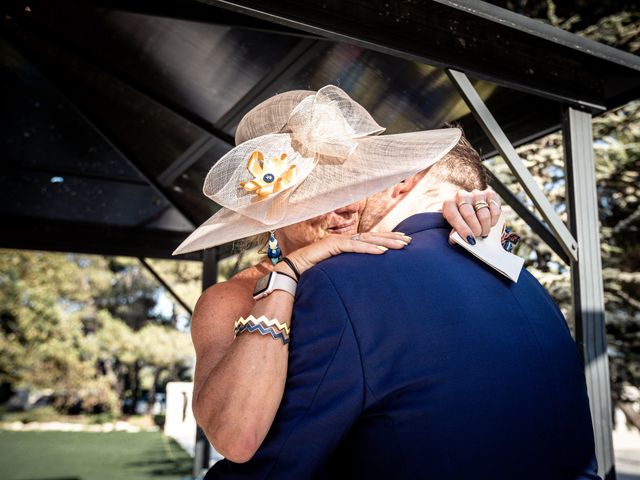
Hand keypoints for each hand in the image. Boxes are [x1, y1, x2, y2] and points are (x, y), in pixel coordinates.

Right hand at [278, 232, 411, 275]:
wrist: (290, 273)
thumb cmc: (311, 275)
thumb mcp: (336, 273)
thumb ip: (349, 272)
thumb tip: (364, 281)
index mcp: (345, 245)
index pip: (370, 239)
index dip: (387, 239)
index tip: (404, 241)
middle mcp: (343, 240)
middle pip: (372, 237)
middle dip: (392, 238)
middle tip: (410, 241)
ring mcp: (337, 241)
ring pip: (366, 239)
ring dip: (385, 242)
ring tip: (401, 245)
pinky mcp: (331, 246)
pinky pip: (353, 247)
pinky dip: (368, 249)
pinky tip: (382, 252)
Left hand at [442, 188, 501, 243]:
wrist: (470, 207)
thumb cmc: (460, 219)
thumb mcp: (453, 226)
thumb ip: (455, 233)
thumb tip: (458, 240)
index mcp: (449, 203)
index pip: (453, 215)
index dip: (462, 229)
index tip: (469, 239)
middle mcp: (461, 196)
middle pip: (469, 214)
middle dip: (475, 229)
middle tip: (478, 236)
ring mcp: (476, 194)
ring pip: (484, 214)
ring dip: (485, 227)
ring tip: (484, 232)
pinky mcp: (490, 194)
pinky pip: (495, 210)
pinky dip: (494, 220)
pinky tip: (490, 223)